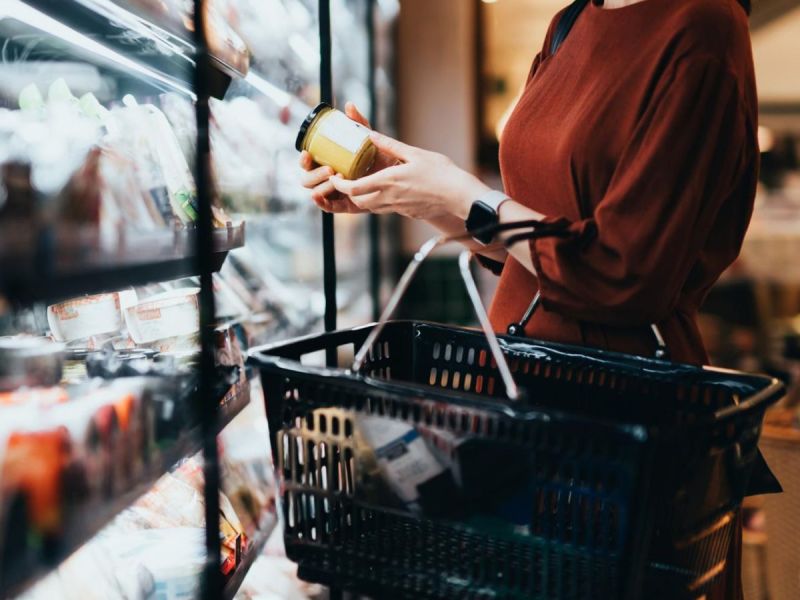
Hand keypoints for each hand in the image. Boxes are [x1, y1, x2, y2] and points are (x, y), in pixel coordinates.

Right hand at [299, 102, 395, 213]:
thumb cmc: (381, 157)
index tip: (307, 153)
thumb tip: (349, 106)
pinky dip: (321, 203)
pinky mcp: (345, 205)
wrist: (399, 176)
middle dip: (314, 174)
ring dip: (321, 186)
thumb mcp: (369, 140)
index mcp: (329, 162)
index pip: (309, 162)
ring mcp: (336, 193)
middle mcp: (329, 178)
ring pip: (316, 192)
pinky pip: (329, 207)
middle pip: (308, 179)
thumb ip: (359, 124)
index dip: (304, 159)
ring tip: (335, 179)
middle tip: (330, 169)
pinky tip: (318, 197)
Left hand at [329, 132, 489, 219]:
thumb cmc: (441, 173)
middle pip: (359, 202)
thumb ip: (391, 145)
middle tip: (346, 181)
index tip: (335, 177)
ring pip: (372, 208)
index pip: (354, 189)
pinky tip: (388, 191)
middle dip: (349, 194)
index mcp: (388, 182)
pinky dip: (380, 201)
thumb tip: (371, 134)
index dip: (339, 185)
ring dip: (364, 198)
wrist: (459, 196)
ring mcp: (398, 208)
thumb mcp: (414, 154)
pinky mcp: (407, 213)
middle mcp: (389, 198)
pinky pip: (387, 209)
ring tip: (364, 185)